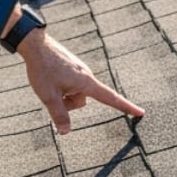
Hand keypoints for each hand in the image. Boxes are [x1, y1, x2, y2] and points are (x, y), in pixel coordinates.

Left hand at [18, 30, 143, 133]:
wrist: (35, 44)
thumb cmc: (43, 69)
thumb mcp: (49, 96)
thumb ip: (59, 115)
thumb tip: (66, 132)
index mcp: (86, 82)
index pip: (110, 98)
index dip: (126, 107)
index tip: (141, 112)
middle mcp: (86, 76)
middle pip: (81, 101)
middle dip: (67, 103)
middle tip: (51, 91)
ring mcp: (79, 71)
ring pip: (74, 93)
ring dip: (62, 94)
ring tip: (49, 82)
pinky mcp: (72, 68)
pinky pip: (69, 84)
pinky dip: (60, 86)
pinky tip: (49, 77)